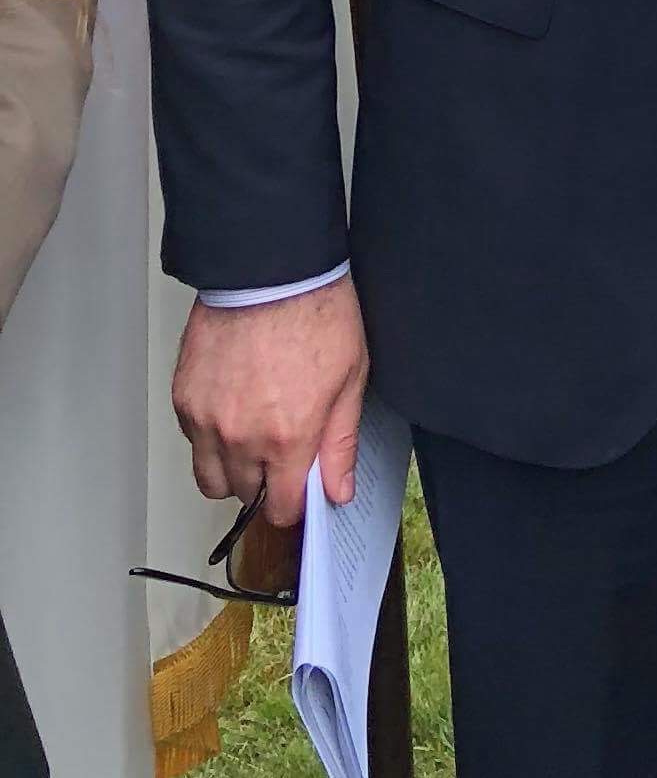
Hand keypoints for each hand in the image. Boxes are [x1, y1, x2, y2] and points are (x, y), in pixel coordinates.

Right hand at [171, 280, 368, 530]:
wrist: (272, 269)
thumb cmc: (317, 314)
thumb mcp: (351, 379)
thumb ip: (340, 444)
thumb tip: (338, 492)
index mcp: (287, 438)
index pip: (279, 509)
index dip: (292, 504)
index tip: (299, 491)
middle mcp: (240, 438)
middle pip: (243, 496)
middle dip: (264, 484)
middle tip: (281, 453)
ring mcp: (206, 420)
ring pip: (209, 478)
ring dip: (231, 469)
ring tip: (254, 436)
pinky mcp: (183, 398)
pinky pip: (193, 441)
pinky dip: (210, 437)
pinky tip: (234, 406)